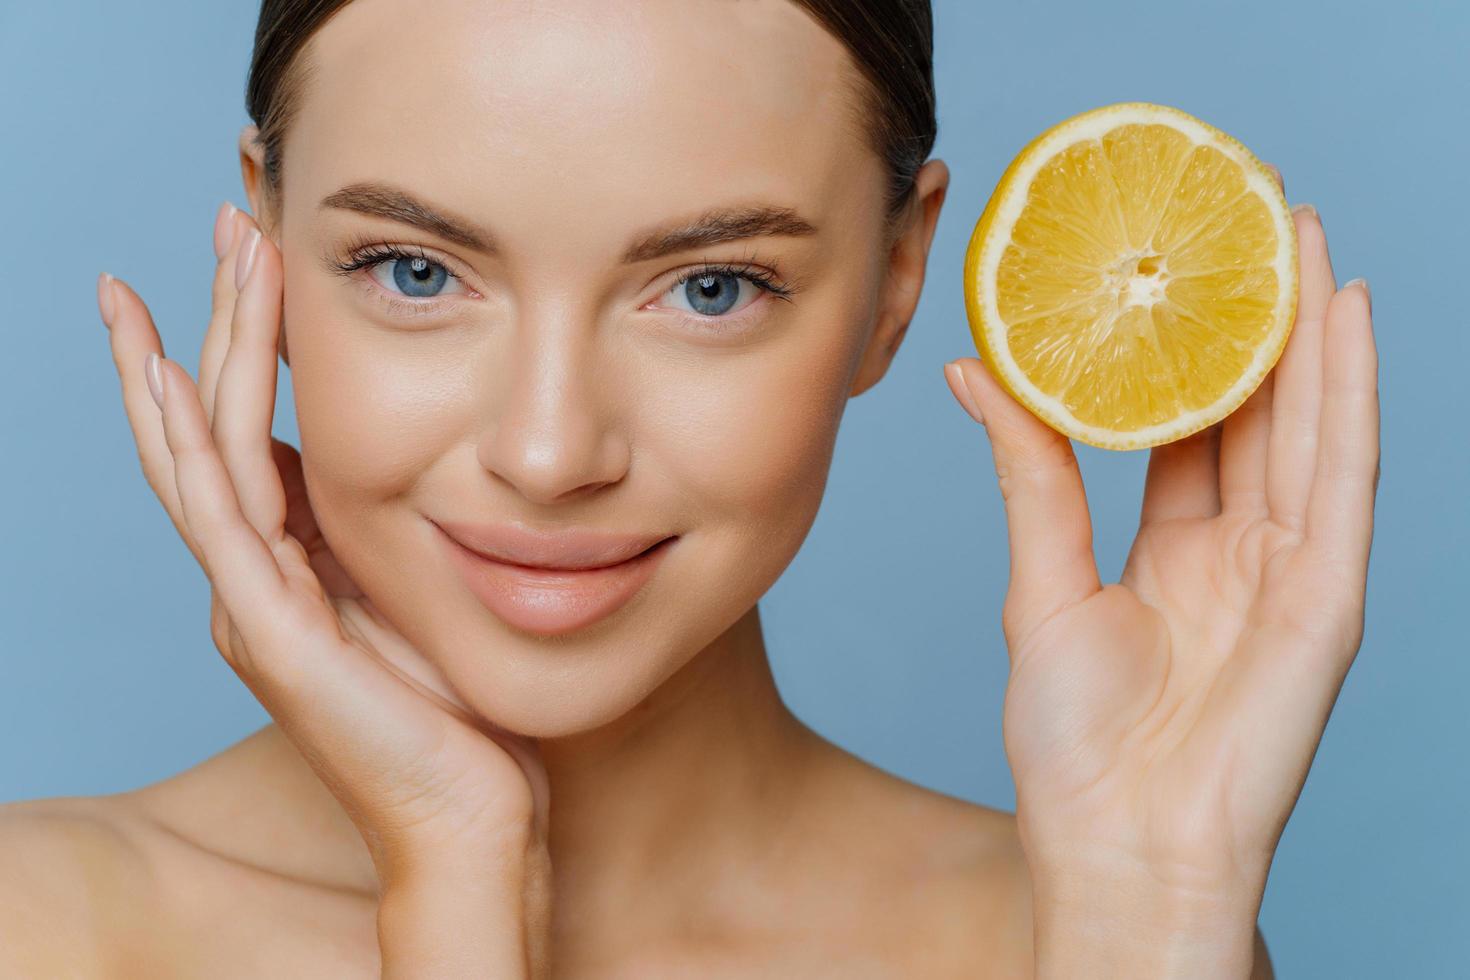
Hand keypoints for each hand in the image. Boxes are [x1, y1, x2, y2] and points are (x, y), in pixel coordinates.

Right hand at [97, 204, 551, 975]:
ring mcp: (255, 606)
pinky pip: (221, 517)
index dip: (253, 346)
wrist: (471, 824)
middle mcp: (258, 581)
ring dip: (196, 352)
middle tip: (230, 220)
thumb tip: (419, 466)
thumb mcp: (426, 600)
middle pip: (217, 425)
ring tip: (203, 260)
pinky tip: (170, 375)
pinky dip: (190, 442)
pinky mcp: (276, 633)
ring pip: (203, 454)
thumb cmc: (461, 721)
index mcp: (295, 571)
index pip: (255, 435)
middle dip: (222, 319)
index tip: (266, 260)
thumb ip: (397, 539)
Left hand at [944, 171, 1376, 967]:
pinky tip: (1348, 318)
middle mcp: (1242, 551)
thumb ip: (1030, 475)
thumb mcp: (1042, 585)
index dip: (1186, 351)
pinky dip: (1354, 394)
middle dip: (1257, 321)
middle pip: (1259, 412)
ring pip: (1312, 426)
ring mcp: (1292, 570)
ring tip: (1301, 235)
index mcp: (1175, 552)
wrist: (1119, 845)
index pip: (1190, 428)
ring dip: (1314, 331)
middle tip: (1247, 222)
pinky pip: (1347, 478)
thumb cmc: (1076, 745)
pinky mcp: (1329, 597)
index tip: (1171, 272)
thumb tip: (974, 373)